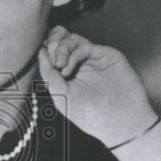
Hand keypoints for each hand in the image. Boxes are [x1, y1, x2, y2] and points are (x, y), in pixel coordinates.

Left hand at [38, 26, 156, 147]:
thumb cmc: (90, 115)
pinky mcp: (106, 56)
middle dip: (53, 43)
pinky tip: (67, 70)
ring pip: (72, 39)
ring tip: (59, 64)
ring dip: (61, 47)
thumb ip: (49, 74)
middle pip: (62, 40)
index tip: (41, 59)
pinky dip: (72, 54)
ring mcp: (93, 59)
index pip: (53, 53)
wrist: (119, 121)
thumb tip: (41, 51)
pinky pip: (84, 46)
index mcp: (67, 75)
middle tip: (53, 60)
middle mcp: (80, 65)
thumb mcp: (61, 96)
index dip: (46, 50)